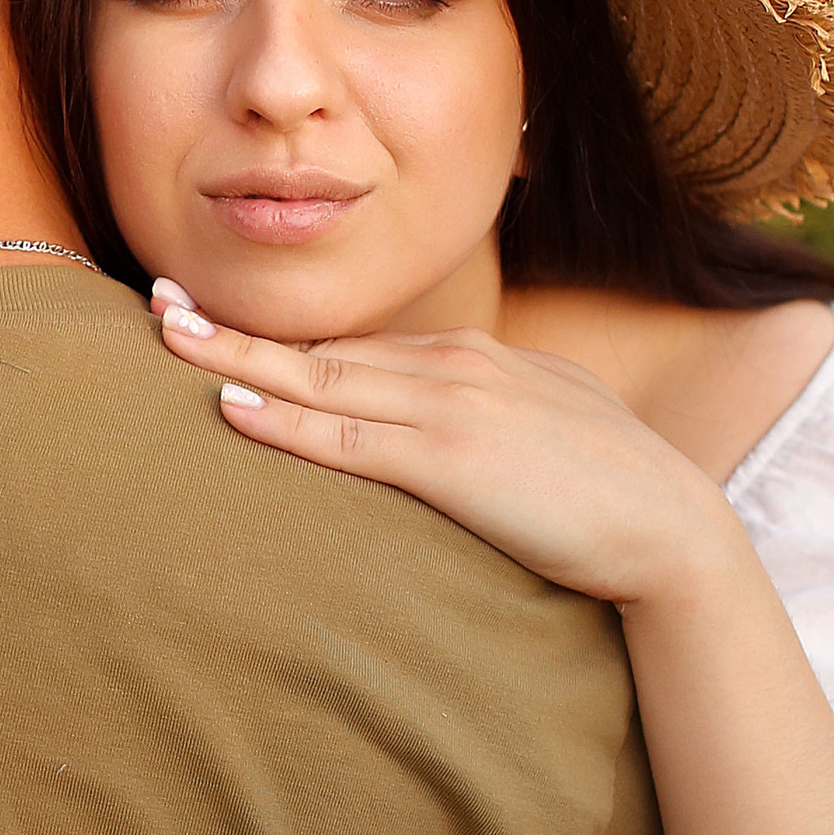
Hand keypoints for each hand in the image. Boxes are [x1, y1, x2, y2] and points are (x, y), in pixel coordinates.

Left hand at [152, 281, 735, 611]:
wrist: (672, 529)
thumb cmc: (612, 492)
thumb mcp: (545, 427)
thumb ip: (489, 417)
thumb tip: (448, 431)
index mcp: (475, 361)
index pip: (358, 351)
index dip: (282, 340)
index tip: (218, 322)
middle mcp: (455, 370)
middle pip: (324, 350)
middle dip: (237, 329)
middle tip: (161, 305)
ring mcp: (451, 411)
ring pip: (321, 381)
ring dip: (239, 358)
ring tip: (171, 339)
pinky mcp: (452, 461)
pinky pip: (348, 438)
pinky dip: (285, 421)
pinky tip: (232, 408)